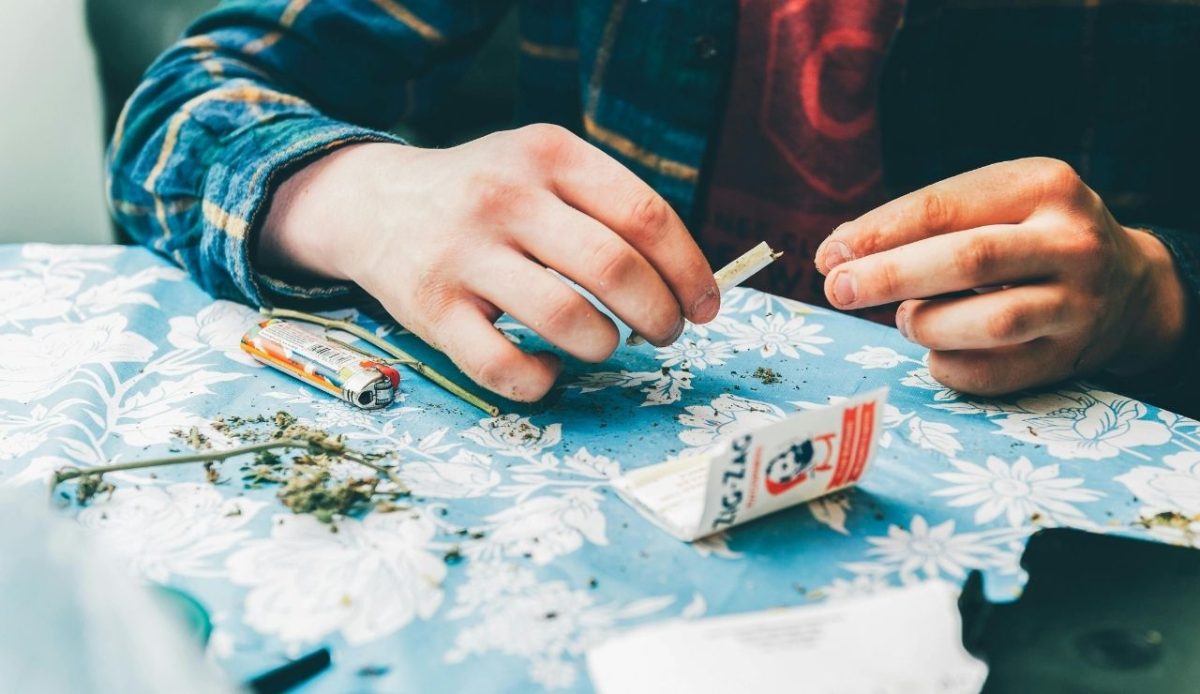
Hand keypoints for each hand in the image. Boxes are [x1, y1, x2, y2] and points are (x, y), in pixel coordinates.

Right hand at [257, 125, 719, 401]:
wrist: (376, 203)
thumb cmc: (487, 195)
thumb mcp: (544, 170)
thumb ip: (609, 209)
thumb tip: (691, 284)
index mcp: (549, 155)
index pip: (645, 216)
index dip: (689, 271)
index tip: (705, 307)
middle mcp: (505, 196)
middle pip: (615, 269)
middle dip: (660, 316)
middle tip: (664, 333)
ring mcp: (464, 253)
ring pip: (568, 322)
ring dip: (605, 347)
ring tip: (605, 344)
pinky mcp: (432, 309)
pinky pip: (505, 368)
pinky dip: (542, 383)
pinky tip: (548, 370)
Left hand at [814, 158, 1186, 395]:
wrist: (1130, 287)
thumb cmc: (1030, 237)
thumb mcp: (997, 204)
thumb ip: (924, 223)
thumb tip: (837, 255)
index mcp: (1043, 184)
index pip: (945, 206)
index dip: (878, 233)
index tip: (828, 255)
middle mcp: (1070, 240)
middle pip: (969, 259)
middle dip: (890, 276)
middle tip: (838, 290)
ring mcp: (1079, 303)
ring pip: (990, 321)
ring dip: (926, 323)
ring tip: (906, 318)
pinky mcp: (1071, 356)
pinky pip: (994, 372)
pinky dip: (948, 366)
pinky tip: (936, 352)